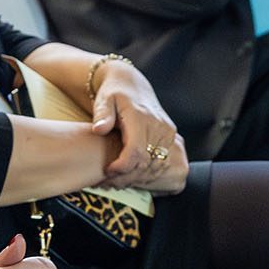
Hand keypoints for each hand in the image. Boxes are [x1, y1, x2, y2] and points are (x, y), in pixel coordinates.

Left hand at [90, 61, 187, 191]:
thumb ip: (101, 115)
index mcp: (141, 117)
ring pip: (155, 166)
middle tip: (107, 182)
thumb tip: (99, 129)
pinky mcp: (170, 137)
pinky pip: (161, 163)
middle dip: (126, 177)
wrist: (132, 86)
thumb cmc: (113, 94)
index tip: (107, 172)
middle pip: (146, 163)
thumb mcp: (103, 100)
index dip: (122, 167)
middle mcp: (159, 125)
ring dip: (136, 178)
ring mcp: (167, 132)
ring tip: (115, 181)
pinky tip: (129, 175)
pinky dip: (146, 174)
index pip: (136, 152)